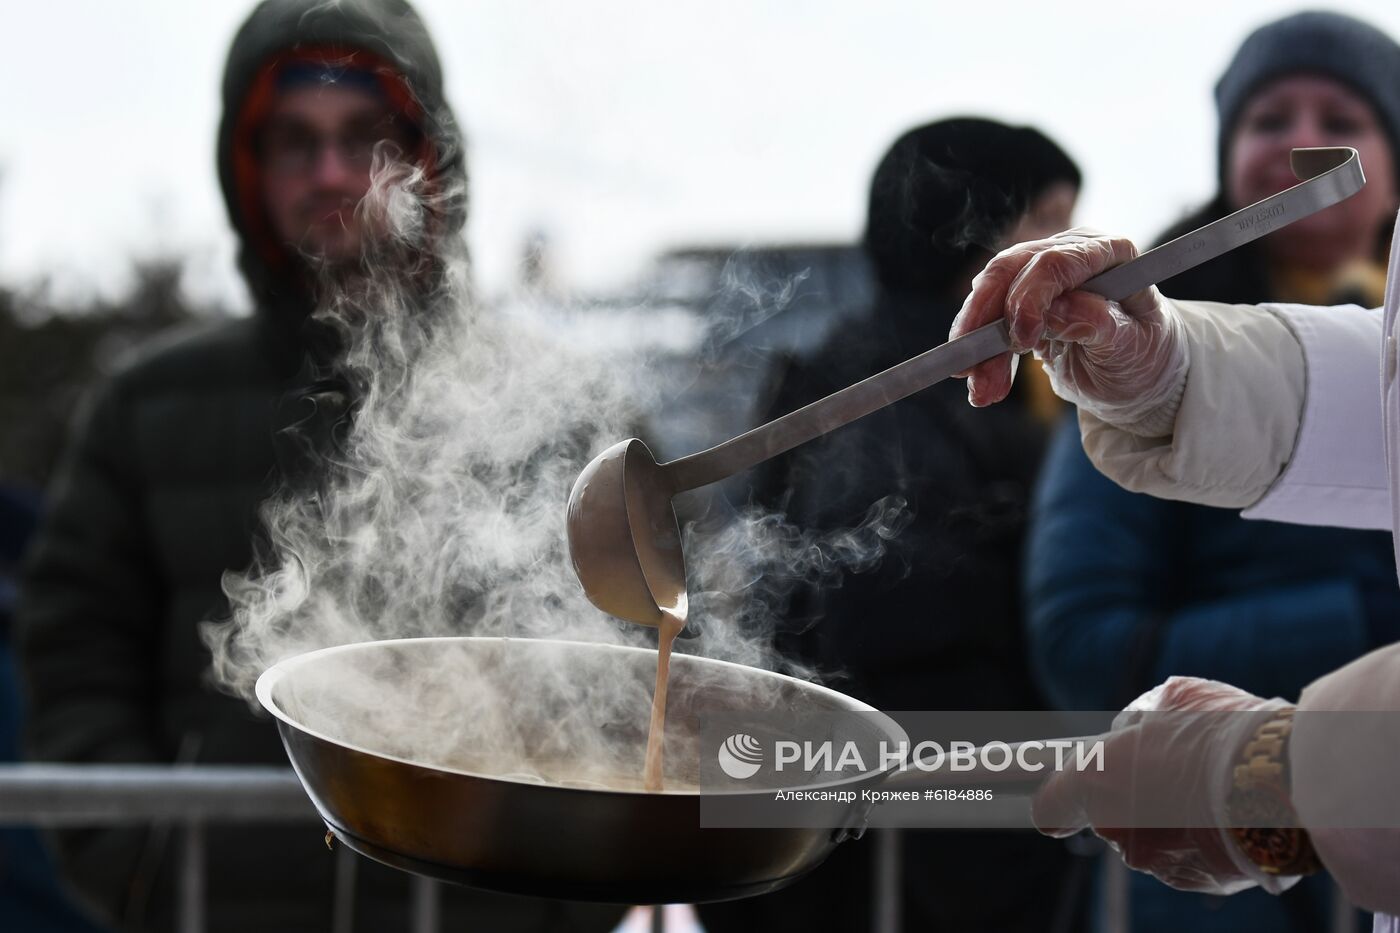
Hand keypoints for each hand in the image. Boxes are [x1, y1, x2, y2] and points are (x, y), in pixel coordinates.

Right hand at [949, 230, 1187, 427]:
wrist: (1137, 376)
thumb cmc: (1145, 358)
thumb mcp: (1132, 349)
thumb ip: (1099, 324)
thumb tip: (1058, 311)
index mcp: (1110, 254)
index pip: (1057, 262)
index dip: (1029, 296)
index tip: (1019, 340)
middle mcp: (1073, 252)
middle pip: (1011, 271)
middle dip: (985, 322)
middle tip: (975, 371)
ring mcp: (1044, 272)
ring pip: (990, 296)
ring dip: (978, 346)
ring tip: (983, 391)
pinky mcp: (1022, 298)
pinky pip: (988, 319)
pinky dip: (980, 354)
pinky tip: (981, 383)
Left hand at [1033, 676, 1296, 895]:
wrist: (1284, 776)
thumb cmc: (1223, 728)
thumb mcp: (1173, 700)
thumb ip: (1139, 718)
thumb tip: (1129, 731)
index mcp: (1098, 779)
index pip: (1053, 805)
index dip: (1056, 801)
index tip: (1058, 799)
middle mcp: (1119, 828)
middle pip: (1111, 818)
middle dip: (1131, 797)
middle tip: (1171, 770)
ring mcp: (1158, 859)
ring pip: (1151, 838)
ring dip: (1169, 818)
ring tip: (1211, 787)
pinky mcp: (1198, 879)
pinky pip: (1187, 857)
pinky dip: (1202, 839)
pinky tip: (1229, 812)